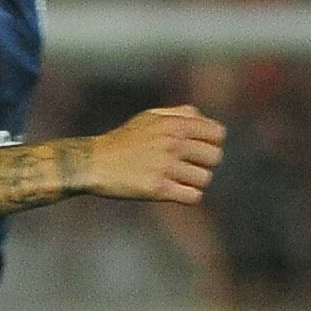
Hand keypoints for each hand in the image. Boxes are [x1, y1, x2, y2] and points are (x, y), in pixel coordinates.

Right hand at [80, 106, 225, 204]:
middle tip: (187, 167)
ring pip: (204, 179)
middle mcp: (172, 143)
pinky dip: (187, 196)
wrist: (93, 163)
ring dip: (194, 182)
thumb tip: (205, 120)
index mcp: (174, 124)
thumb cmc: (123, 140)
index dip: (212, 143)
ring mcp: (165, 166)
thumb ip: (180, 114)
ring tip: (177, 180)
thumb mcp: (150, 117)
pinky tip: (174, 191)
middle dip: (204, 163)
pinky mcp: (157, 188)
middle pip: (215, 157)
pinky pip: (193, 196)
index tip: (197, 150)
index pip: (218, 134)